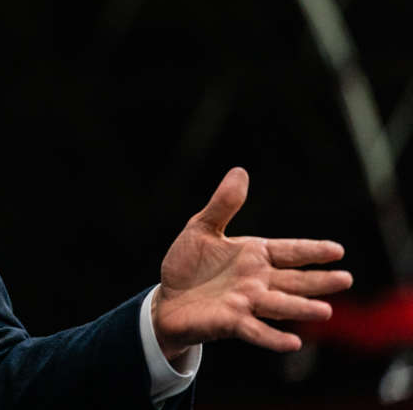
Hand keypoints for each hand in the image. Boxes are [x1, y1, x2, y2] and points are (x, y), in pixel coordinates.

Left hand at [152, 167, 352, 360]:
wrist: (168, 298)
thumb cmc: (189, 264)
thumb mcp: (202, 228)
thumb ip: (223, 204)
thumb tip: (241, 171)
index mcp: (254, 256)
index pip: (289, 251)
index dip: (311, 250)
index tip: (337, 250)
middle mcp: (257, 281)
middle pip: (294, 281)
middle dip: (319, 281)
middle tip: (346, 279)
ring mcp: (247, 303)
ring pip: (279, 305)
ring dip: (301, 308)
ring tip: (326, 311)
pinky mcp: (231, 322)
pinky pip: (255, 330)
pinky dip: (273, 337)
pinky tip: (293, 342)